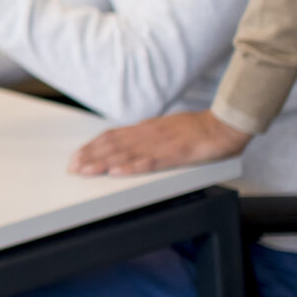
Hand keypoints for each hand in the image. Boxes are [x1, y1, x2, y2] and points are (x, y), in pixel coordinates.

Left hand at [70, 109, 250, 176]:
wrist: (224, 124)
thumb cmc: (197, 128)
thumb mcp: (165, 129)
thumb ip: (147, 136)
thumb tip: (128, 143)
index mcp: (145, 129)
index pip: (111, 137)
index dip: (92, 147)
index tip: (76, 156)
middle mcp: (148, 135)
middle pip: (112, 145)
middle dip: (90, 156)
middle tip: (72, 167)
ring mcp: (160, 144)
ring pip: (125, 153)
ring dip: (102, 162)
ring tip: (85, 170)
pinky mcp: (175, 154)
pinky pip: (150, 162)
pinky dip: (131, 167)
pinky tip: (117, 172)